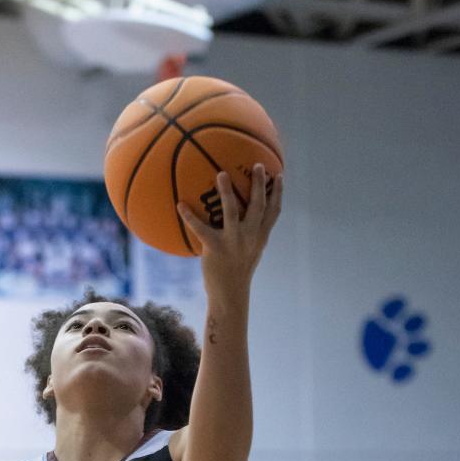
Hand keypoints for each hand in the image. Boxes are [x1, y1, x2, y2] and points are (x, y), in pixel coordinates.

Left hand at [178, 166, 282, 301]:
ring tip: (221, 173)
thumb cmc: (236, 273)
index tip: (279, 175)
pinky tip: (180, 205)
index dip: (278, 193)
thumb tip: (241, 220)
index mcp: (260, 238)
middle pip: (258, 206)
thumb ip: (248, 236)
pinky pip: (201, 229)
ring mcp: (233, 242)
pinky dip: (190, 217)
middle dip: (259, 184)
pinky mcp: (215, 248)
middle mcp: (250, 237)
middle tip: (257, 165)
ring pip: (233, 212)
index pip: (273, 212)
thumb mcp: (248, 254)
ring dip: (227, 192)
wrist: (229, 295)